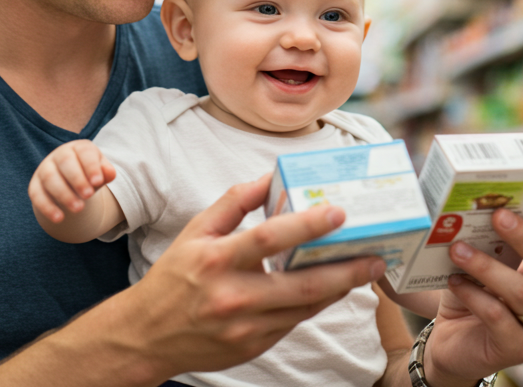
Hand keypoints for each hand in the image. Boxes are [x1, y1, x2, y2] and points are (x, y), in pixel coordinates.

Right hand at [28, 140, 116, 223]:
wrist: (71, 185)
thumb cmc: (89, 175)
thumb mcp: (100, 173)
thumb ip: (106, 172)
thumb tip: (110, 173)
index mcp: (78, 148)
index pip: (84, 152)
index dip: (91, 166)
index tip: (98, 182)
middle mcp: (59, 155)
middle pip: (65, 162)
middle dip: (77, 179)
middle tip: (88, 195)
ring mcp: (45, 169)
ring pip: (50, 178)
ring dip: (64, 194)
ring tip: (79, 209)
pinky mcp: (35, 185)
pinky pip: (37, 195)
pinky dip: (47, 207)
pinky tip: (59, 218)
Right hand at [119, 173, 386, 376]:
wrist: (147, 336)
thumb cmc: (174, 278)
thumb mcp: (196, 232)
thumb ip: (234, 202)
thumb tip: (269, 176)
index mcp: (216, 260)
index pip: (269, 238)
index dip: (307, 224)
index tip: (339, 212)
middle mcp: (233, 296)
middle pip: (302, 285)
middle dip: (346, 271)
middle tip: (376, 257)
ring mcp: (246, 327)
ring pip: (305, 308)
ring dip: (339, 289)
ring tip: (366, 270)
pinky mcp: (253, 346)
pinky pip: (294, 323)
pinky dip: (316, 304)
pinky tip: (334, 289)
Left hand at [422, 194, 522, 386]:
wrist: (451, 345)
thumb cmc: (472, 297)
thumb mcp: (484, 267)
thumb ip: (491, 244)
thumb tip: (477, 207)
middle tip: (497, 215)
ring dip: (488, 267)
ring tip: (458, 249)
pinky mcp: (516, 349)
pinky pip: (498, 317)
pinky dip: (474, 296)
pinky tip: (454, 281)